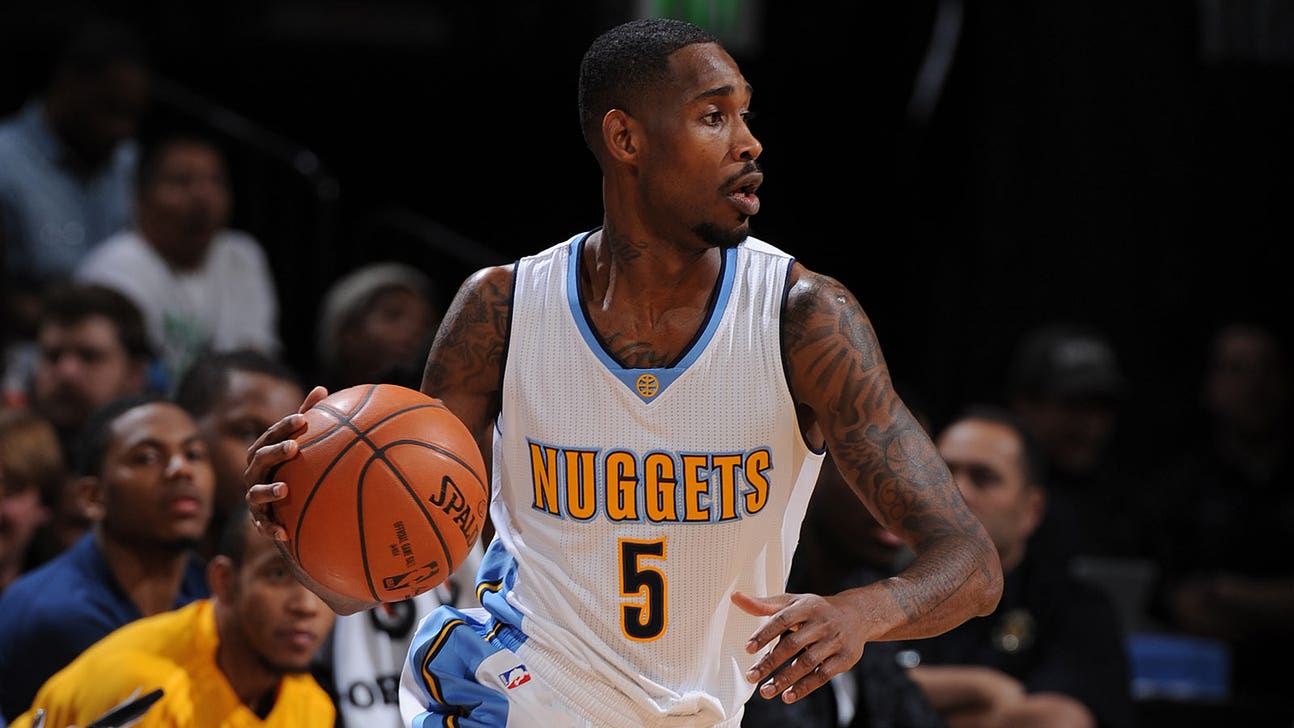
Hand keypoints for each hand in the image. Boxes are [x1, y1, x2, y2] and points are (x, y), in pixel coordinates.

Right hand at [243, 385, 328, 540]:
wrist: (278, 506)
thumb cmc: (291, 468)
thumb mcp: (299, 443)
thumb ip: (309, 417)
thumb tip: (322, 388)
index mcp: (262, 453)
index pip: (270, 435)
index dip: (284, 426)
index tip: (303, 418)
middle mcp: (253, 474)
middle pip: (260, 459)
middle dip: (275, 452)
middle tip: (294, 447)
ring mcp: (254, 498)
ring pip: (255, 494)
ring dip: (269, 491)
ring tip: (285, 490)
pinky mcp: (259, 520)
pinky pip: (262, 526)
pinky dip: (272, 529)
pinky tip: (285, 534)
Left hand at [733, 590, 867, 702]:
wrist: (857, 615)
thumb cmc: (815, 610)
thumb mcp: (792, 602)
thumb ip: (764, 604)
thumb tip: (735, 597)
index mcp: (806, 606)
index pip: (783, 619)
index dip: (765, 634)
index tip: (748, 648)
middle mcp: (822, 623)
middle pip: (793, 644)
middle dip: (770, 662)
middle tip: (751, 676)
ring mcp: (835, 641)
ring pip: (807, 663)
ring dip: (785, 679)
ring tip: (766, 691)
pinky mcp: (845, 658)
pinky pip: (822, 676)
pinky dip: (804, 687)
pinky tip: (787, 695)